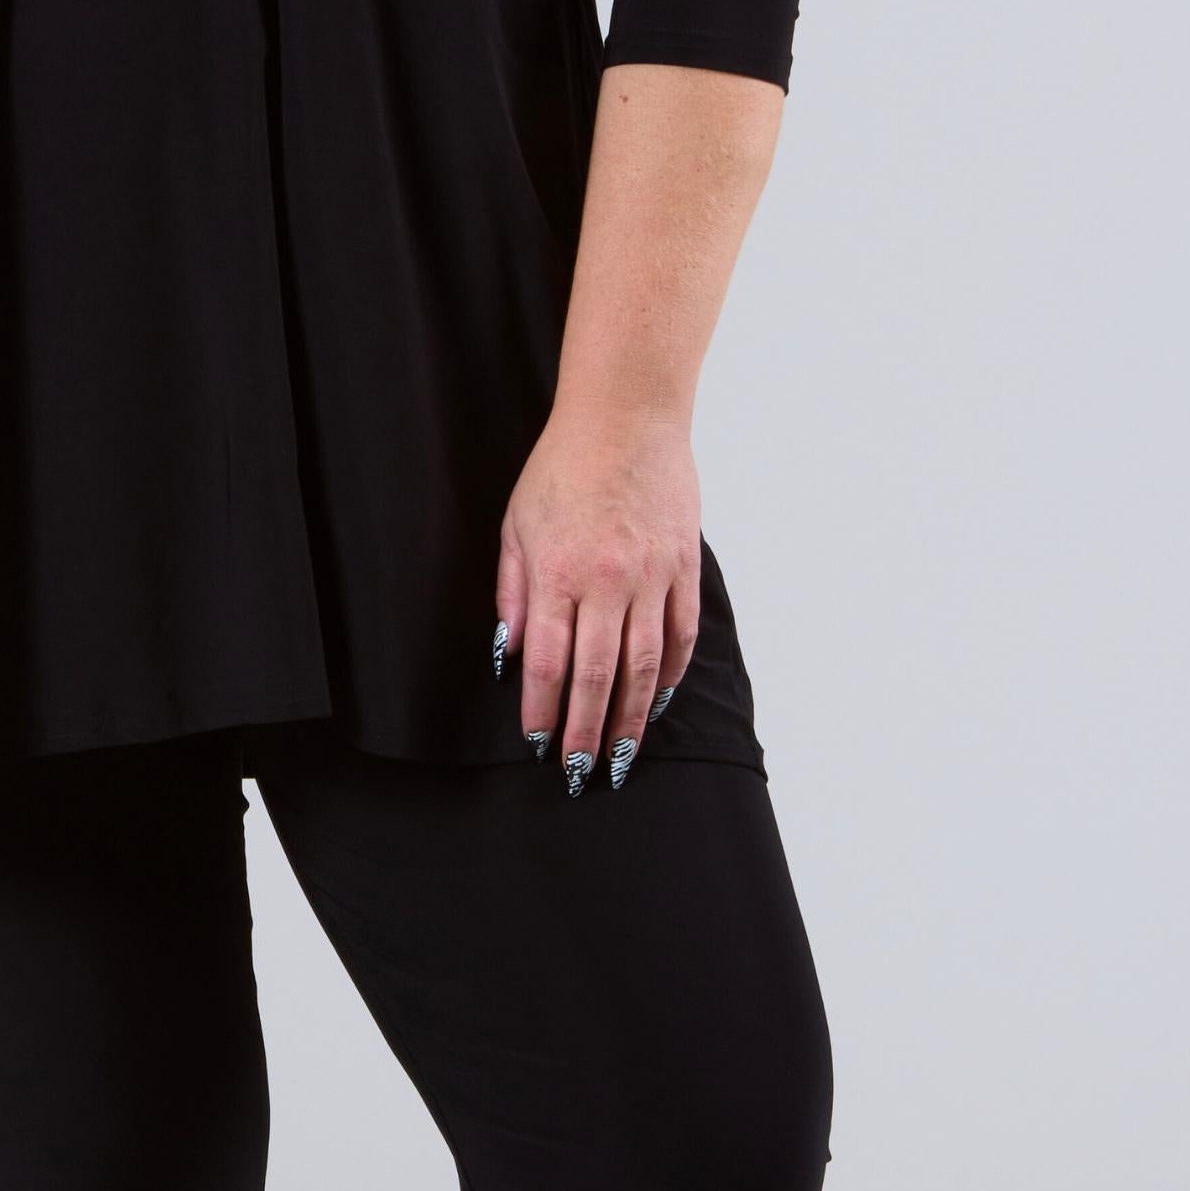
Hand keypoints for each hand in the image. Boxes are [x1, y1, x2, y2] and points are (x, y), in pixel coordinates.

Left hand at [493, 413, 700, 793]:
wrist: (627, 418)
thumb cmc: (562, 468)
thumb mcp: (516, 525)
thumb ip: (512, 592)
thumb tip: (507, 655)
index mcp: (557, 573)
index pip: (546, 662)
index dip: (542, 710)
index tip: (538, 744)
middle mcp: (605, 582)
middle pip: (595, 676)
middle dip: (586, 731)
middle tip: (580, 772)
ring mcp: (650, 576)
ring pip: (643, 665)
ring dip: (633, 717)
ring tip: (625, 754)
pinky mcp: (682, 567)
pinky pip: (681, 633)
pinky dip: (672, 673)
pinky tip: (661, 699)